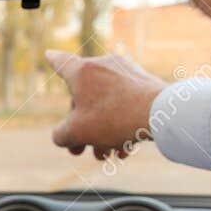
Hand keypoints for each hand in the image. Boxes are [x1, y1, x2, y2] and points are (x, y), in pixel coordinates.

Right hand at [46, 50, 165, 160]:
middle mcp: (103, 66)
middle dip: (81, 128)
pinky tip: (125, 150)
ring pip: (106, 105)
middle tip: (80, 151)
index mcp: (82, 71)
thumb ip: (61, 135)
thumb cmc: (114, 118)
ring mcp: (126, 73)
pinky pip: (125, 104)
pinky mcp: (144, 83)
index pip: (61, 62)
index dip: (52, 60)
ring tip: (106, 156)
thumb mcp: (77, 133)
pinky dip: (121, 125)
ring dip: (102, 133)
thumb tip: (63, 136)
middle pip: (84, 98)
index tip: (49, 54)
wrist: (161, 113)